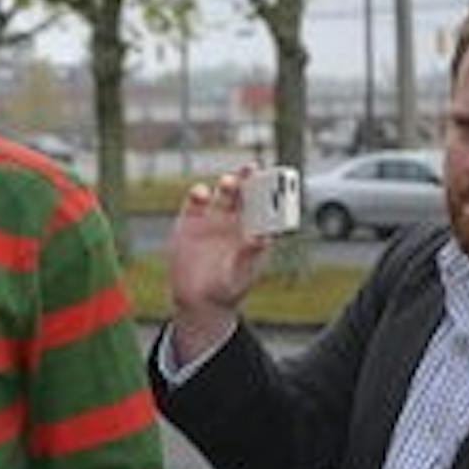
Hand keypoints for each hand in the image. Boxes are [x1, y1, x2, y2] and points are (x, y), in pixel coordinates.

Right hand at [168, 168, 270, 358]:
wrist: (198, 300)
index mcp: (256, 232)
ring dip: (228, 184)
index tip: (277, 182)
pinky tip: (202, 195)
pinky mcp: (191, 222)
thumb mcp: (240, 275)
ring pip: (223, 193)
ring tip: (229, 182)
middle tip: (252, 167)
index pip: (268, 206)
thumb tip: (260, 238)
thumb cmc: (227, 289)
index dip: (273, 191)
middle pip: (247, 193)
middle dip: (250, 178)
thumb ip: (249, 256)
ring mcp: (214, 220)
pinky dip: (199, 194)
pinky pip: (196, 202)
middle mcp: (237, 221)